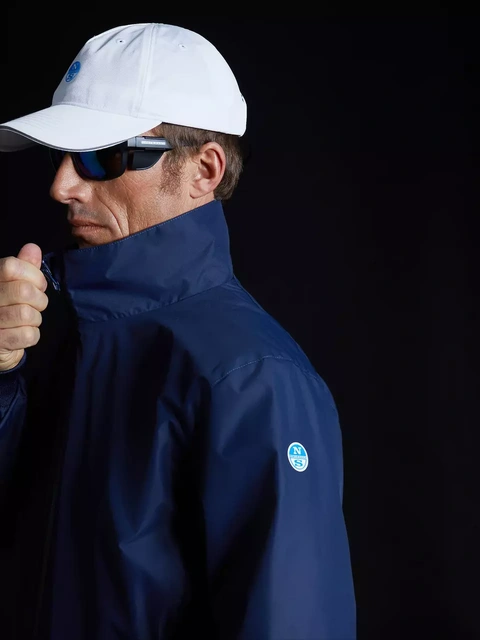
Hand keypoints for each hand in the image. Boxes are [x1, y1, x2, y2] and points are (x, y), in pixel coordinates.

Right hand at [0, 243, 48, 371]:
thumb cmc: (6, 308)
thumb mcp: (12, 283)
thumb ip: (22, 266)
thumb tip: (32, 248)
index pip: (11, 267)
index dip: (34, 275)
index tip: (38, 285)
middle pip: (23, 291)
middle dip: (39, 300)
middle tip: (36, 305)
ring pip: (27, 314)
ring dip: (35, 319)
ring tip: (28, 320)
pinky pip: (27, 335)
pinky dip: (32, 335)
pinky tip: (23, 333)